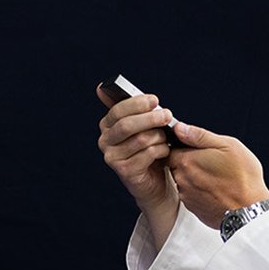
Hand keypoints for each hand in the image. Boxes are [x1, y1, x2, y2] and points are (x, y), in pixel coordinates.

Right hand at [97, 84, 181, 244]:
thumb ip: (128, 108)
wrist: (155, 182)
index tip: (155, 100)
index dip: (137, 103)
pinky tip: (165, 151)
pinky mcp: (124, 171)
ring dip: (159, 136)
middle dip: (150, 118)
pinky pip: (147, 154)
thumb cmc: (149, 148)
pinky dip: (161, 150)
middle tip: (167, 115)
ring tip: (166, 137)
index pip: (117, 110)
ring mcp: (112, 157)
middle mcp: (105, 141)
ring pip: (140, 139)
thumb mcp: (140, 125)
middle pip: (127, 124)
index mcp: (107, 125)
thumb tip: (100, 88)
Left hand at [165, 120, 268, 231]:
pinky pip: (192, 196)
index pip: (170, 150)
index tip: (195, 148)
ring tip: (217, 178)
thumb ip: (199, 136)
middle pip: (177, 166)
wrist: (251, 212)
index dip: (181, 147)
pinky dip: (201, 192)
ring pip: (184, 181)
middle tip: (210, 162)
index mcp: (187, 161)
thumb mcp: (227, 146)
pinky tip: (217, 190)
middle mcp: (182, 180)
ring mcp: (187, 196)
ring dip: (195, 178)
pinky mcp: (194, 209)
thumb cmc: (243, 178)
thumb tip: (180, 128)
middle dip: (190, 162)